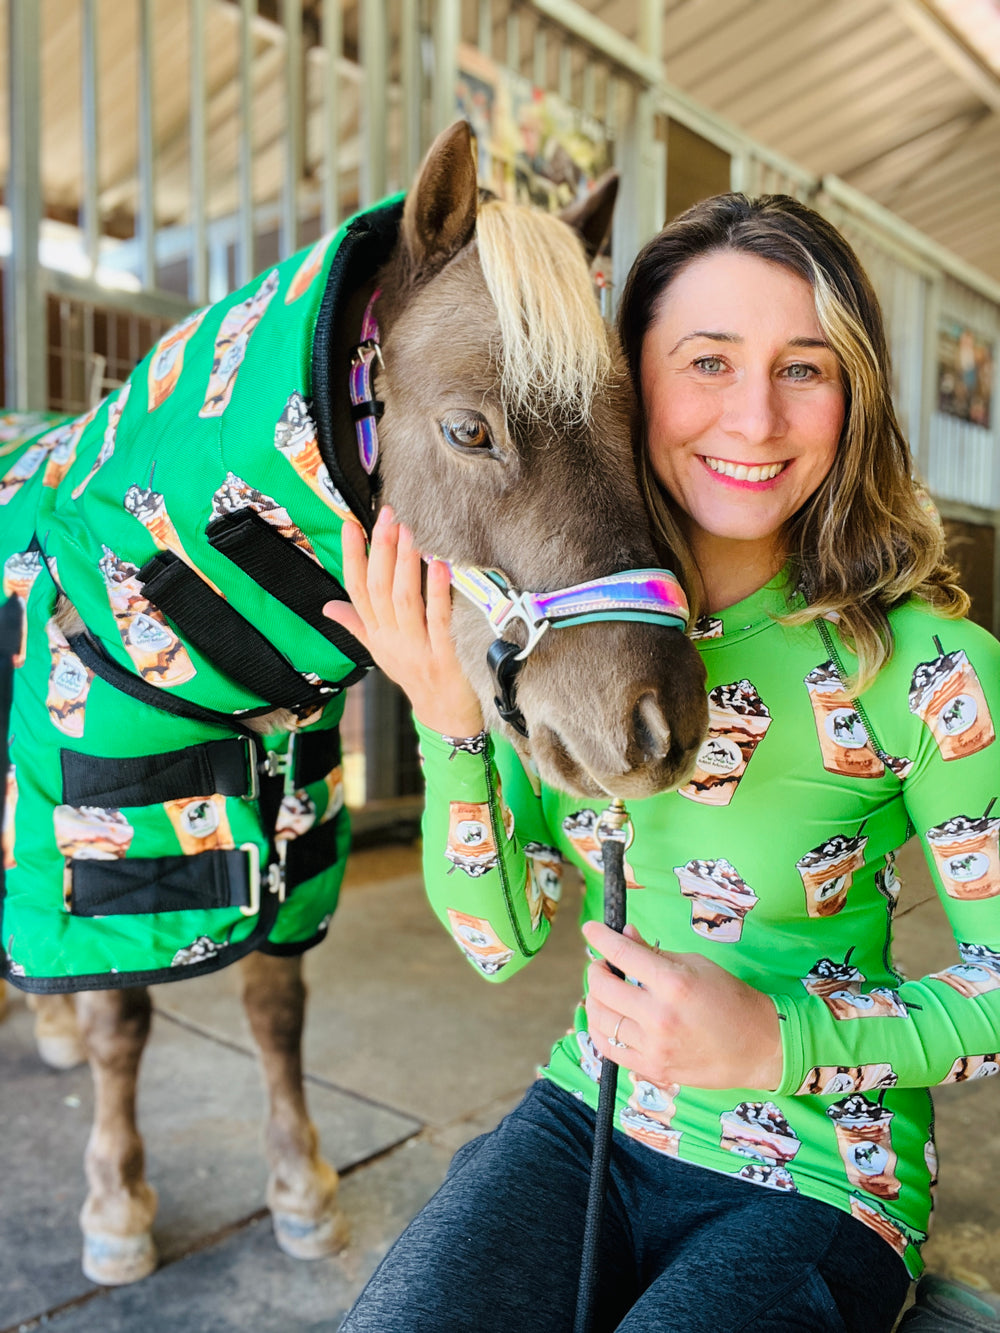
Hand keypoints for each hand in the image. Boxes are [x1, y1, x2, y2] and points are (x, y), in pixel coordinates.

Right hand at [323, 507, 483, 737]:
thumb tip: (327, 605)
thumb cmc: (417, 678)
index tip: (349, 524)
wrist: (445, 716)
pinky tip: (438, 566)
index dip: (351, 556)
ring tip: (408, 532)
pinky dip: (436, 592)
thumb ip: (356, 625)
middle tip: (386, 516)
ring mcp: (416, 649)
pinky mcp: (444, 657)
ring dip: (404, 564)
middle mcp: (391, 640)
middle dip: (380, 550)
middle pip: (377, 590)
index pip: (356, 589)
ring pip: (403, 601)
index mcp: (375, 635)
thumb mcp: (381, 651)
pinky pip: (438, 621)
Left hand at [582, 921, 782, 1091]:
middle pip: (603, 987)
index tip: (591, 929)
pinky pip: (608, 1049)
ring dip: (595, 999)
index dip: (600, 937)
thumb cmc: (730, 999)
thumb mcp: (697, 964)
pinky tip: (607, 1019)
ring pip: (600, 1019)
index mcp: (673, 984)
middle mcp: (659, 1017)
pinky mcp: (653, 1069)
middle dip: (596, 969)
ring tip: (605, 991)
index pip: (622, 954)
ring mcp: (654, 1047)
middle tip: (603, 964)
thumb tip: (625, 935)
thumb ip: (655, 953)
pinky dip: (600, 1030)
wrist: (759, 1047)